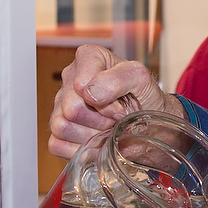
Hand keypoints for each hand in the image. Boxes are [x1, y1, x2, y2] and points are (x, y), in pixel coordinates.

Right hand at [50, 44, 184, 157]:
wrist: (150, 123)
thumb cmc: (145, 98)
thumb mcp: (141, 80)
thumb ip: (118, 78)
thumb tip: (89, 93)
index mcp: (88, 58)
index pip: (81, 84)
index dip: (105, 99)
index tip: (122, 103)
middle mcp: (70, 80)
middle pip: (71, 108)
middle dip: (100, 119)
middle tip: (116, 118)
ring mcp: (60, 106)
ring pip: (61, 126)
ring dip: (90, 134)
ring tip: (107, 128)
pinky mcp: (58, 132)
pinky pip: (56, 144)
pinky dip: (79, 149)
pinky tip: (95, 141)